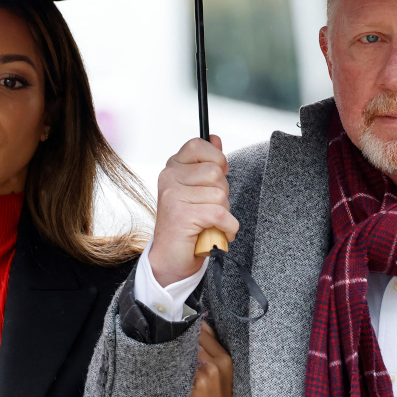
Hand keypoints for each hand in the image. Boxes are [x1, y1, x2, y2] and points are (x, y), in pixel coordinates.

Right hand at [149, 136, 238, 286]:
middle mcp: (169, 178)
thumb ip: (206, 163)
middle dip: (222, 194)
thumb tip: (215, 137)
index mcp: (172, 168)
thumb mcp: (196, 189)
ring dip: (223, 213)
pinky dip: (227, 228)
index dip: (216, 158)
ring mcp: (173, 196)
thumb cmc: (187, 224)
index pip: (198, 145)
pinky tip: (218, 233)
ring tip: (209, 223)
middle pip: (215, 172)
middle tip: (209, 209)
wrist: (170, 260)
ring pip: (220, 195)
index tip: (218, 175)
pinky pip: (220, 214)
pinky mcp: (181, 215)